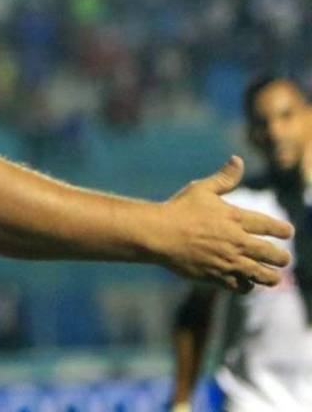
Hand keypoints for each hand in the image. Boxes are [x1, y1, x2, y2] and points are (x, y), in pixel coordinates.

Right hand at [158, 156, 293, 292]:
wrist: (158, 234)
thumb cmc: (178, 209)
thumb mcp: (201, 189)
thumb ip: (224, 178)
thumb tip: (238, 160)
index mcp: (236, 218)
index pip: (270, 226)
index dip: (282, 230)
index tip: (287, 232)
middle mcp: (237, 241)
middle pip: (272, 254)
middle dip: (282, 257)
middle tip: (283, 258)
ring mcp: (228, 261)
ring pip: (262, 274)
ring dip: (271, 277)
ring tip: (273, 277)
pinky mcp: (216, 276)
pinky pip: (242, 286)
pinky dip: (248, 286)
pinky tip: (247, 282)